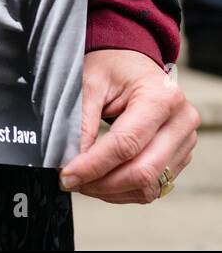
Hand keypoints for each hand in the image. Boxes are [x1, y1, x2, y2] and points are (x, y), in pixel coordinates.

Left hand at [60, 49, 199, 202]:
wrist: (130, 61)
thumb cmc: (111, 66)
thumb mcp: (89, 83)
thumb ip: (82, 123)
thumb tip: (72, 161)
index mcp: (161, 97)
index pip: (126, 144)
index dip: (93, 165)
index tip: (66, 175)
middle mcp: (181, 121)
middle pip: (143, 170)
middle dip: (102, 183)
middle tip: (71, 182)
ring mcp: (185, 140)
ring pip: (150, 184)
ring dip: (112, 190)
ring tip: (83, 182)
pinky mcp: (180, 154)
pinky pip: (154, 185)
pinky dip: (125, 190)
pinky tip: (102, 181)